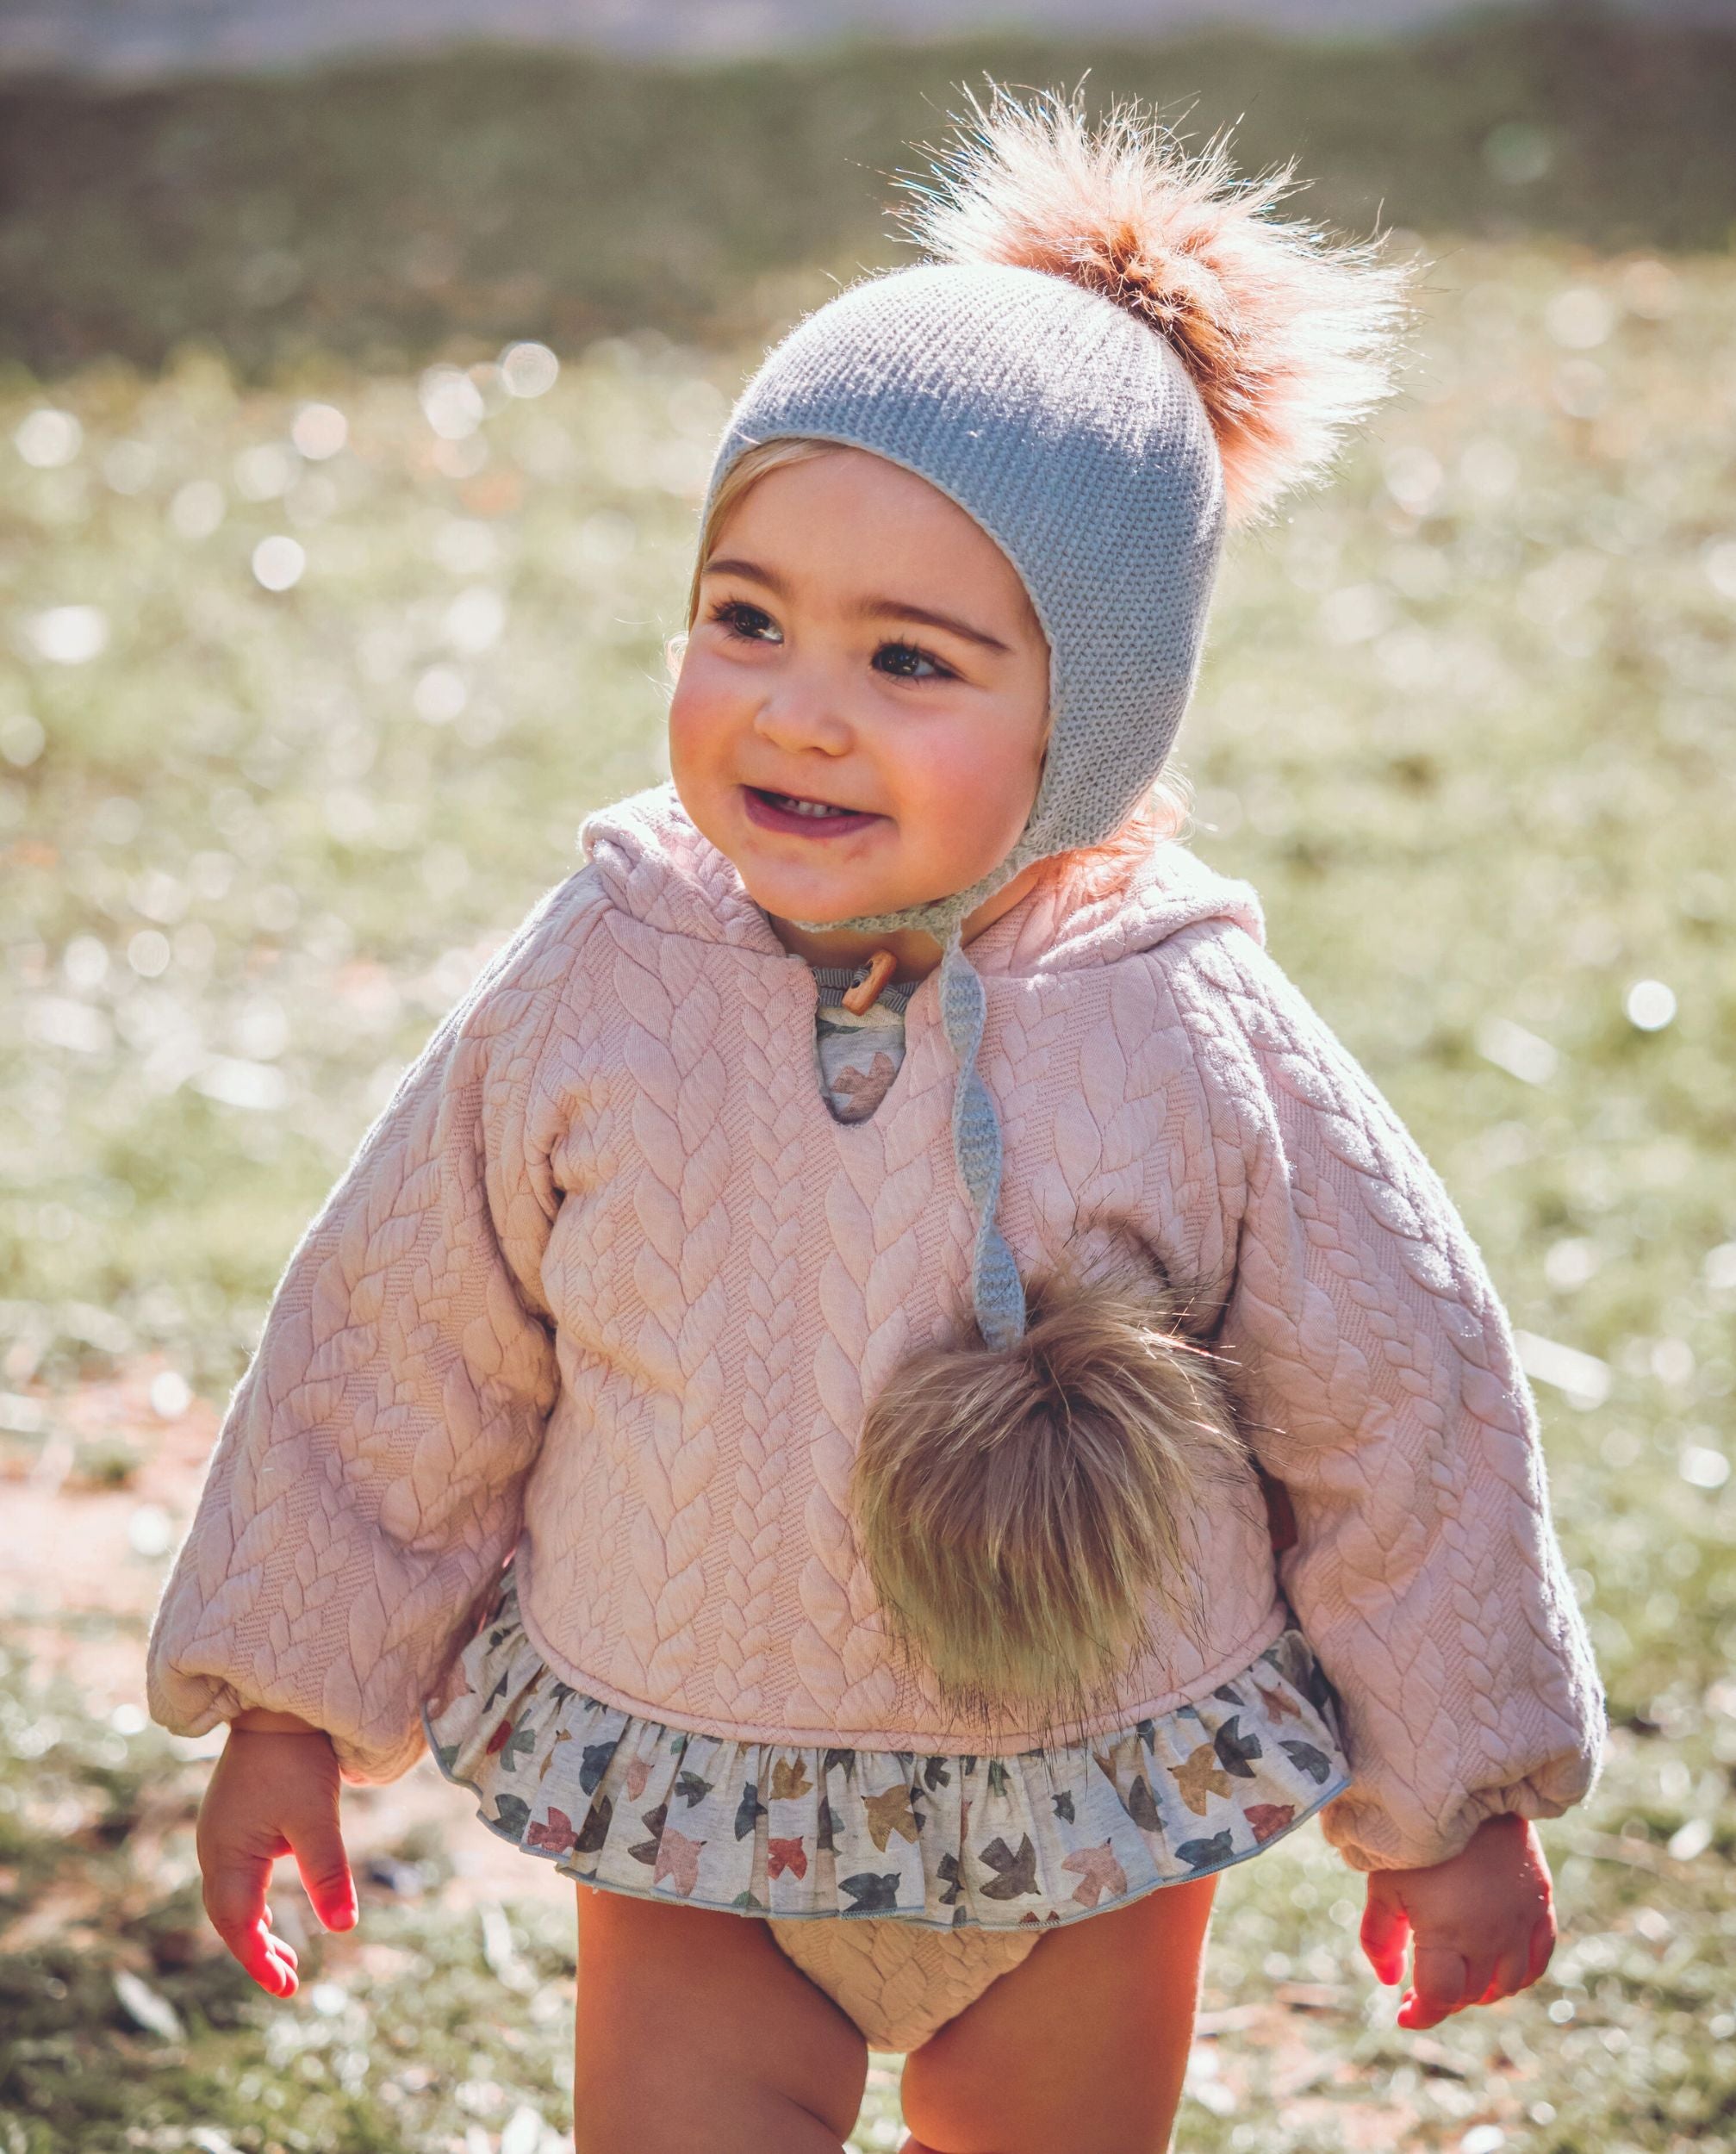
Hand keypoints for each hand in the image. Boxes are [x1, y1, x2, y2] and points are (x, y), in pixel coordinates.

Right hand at [196, 1712, 357, 1996]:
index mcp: (227, 1855)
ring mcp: (218, 1836)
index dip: (260, 1961)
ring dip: (255, 1931)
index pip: (239, 1926)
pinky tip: (270, 1916)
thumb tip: (345, 1926)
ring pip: (230, 1900)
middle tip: (290, 1983)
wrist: (279, 1708)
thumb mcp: (318, 1819)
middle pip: (229, 1918)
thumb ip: (328, 1873)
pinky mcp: (230, 1824)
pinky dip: (252, 1905)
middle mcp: (214, 1850)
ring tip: (286, 1959)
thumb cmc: (298, 1761)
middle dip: (257, 1953)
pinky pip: (235, 1879)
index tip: (288, 1989)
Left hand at [1360, 1813, 1555, 2029]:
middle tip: (1423, 1989)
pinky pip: (1538, 1959)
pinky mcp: (1541, 1904)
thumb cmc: (1417, 1838)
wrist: (1469, 1789)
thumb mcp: (1384, 1883)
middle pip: (1472, 1993)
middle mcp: (1490, 1937)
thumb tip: (1389, 1983)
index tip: (1404, 2012)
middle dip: (1445, 1998)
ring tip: (1457, 1976)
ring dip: (1482, 1991)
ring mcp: (1521, 1923)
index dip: (1422, 2013)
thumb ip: (1380, 1938)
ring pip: (1508, 1984)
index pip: (1441, 1997)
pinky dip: (1519, 1974)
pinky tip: (1499, 1968)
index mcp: (1448, 1934)